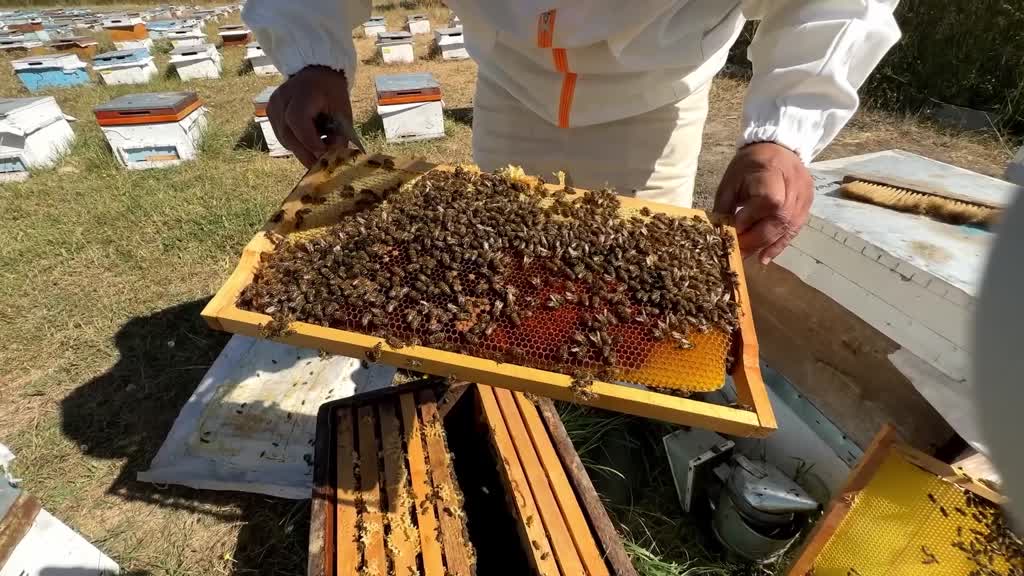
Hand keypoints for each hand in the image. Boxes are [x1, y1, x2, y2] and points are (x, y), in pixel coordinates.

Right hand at [268, 65, 353, 167]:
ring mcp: (272, 105)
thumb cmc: (332, 92)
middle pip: (288, 134)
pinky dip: (296, 144)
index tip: (325, 156)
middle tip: (322, 166)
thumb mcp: (342, 111)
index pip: (297, 120)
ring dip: (302, 151)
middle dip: (306, 153)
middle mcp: (281, 98)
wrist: (316, 73)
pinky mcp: (270, 113)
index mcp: (302, 92)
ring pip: (284, 138)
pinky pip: (282, 136)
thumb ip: (340, 134)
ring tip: (319, 152)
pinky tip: (310, 142)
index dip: (310, 141)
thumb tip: (335, 157)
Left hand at [713, 142, 813, 263]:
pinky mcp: (808, 204)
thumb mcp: (730, 181)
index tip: (733, 234)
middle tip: (739, 252)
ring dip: (768, 246)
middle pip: (780, 219)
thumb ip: (725, 207)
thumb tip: (720, 235)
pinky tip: (765, 256)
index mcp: (772, 171)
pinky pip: (795, 228)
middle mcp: (794, 184)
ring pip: (789, 227)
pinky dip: (779, 244)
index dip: (751, 221)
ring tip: (751, 258)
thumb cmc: (748, 165)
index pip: (768, 201)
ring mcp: (804, 195)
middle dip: (758, 239)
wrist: (777, 148)